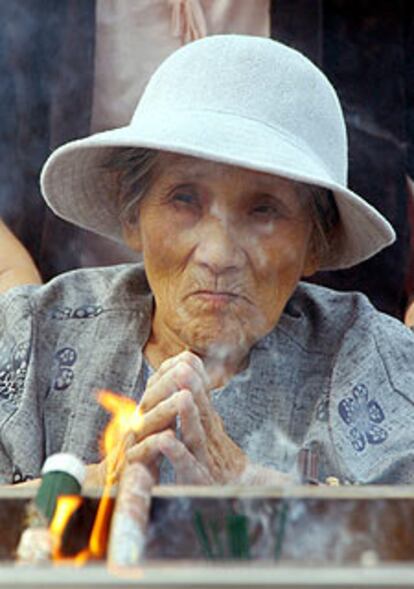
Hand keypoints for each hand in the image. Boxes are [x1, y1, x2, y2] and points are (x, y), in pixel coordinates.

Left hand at [128, 350, 246, 483]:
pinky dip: (177, 453)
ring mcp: (205, 463)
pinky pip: (186, 467)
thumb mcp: (211, 437)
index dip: (196, 380)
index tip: (186, 358)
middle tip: (185, 365)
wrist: (242, 501)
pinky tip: (166, 440)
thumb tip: (194, 371)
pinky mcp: (197, 484)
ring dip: (190, 416)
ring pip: (197, 436)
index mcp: (210, 430)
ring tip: (184, 396)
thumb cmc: (222, 469)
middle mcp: (209, 443)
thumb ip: (203, 410)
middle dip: (194, 388)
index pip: (203, 401)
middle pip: (203, 413)